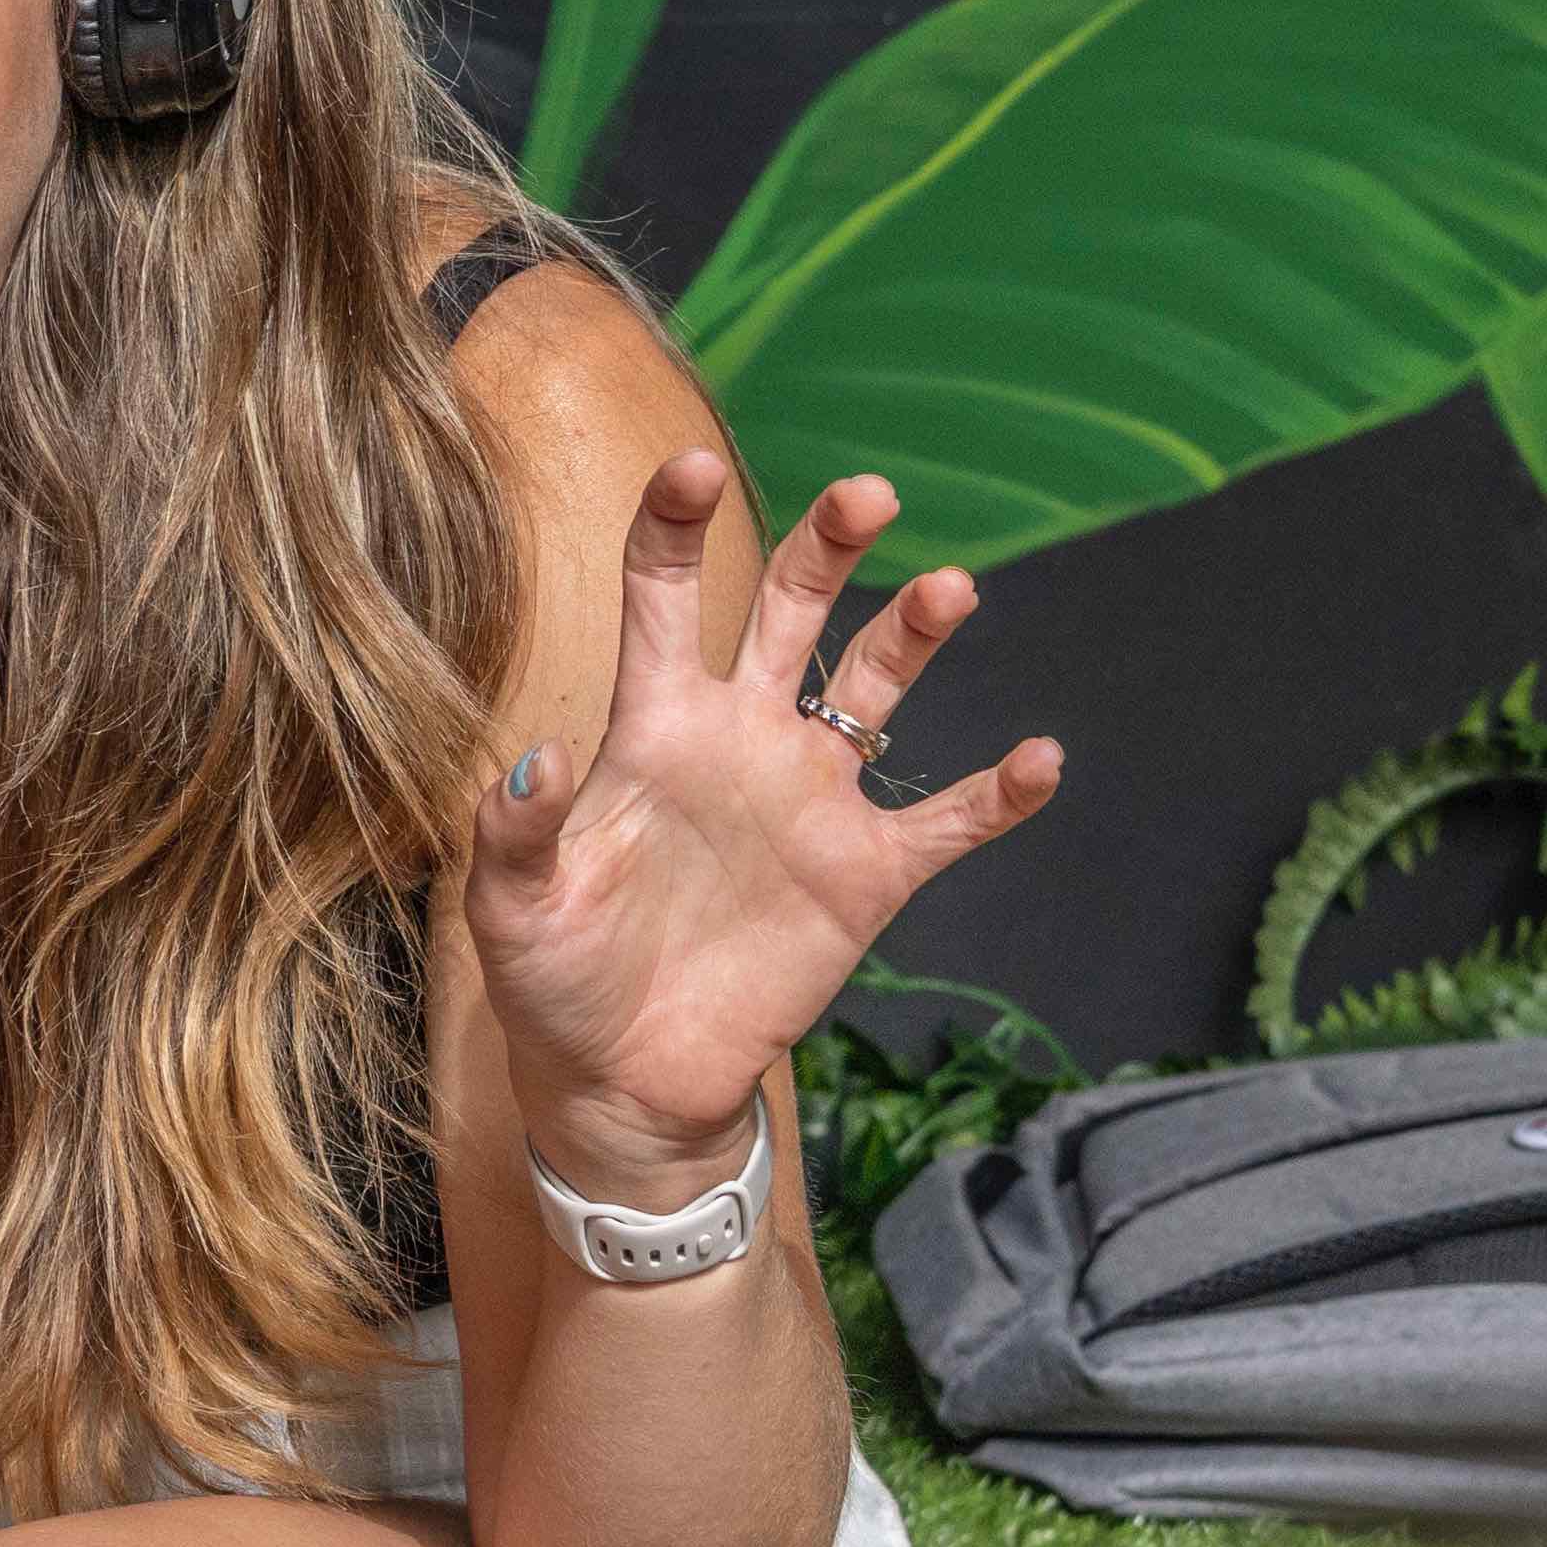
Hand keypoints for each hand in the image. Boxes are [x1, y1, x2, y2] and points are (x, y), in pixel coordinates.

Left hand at [468, 454, 1062, 1203]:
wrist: (624, 1081)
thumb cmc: (553, 980)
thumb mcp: (507, 903)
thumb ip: (518, 826)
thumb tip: (537, 754)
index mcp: (651, 727)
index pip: (667, 595)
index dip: (678, 525)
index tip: (692, 464)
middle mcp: (739, 740)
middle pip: (791, 611)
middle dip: (828, 547)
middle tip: (867, 493)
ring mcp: (809, 802)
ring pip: (876, 689)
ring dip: (915, 636)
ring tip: (952, 588)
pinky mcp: (865, 877)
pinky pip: (947, 822)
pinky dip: (998, 794)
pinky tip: (1039, 759)